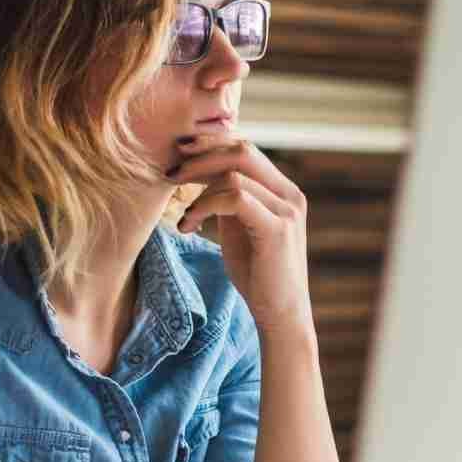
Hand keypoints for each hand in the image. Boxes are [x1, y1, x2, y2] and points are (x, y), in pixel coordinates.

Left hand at [167, 131, 313, 335]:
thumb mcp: (240, 228)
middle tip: (171, 173)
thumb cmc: (258, 275)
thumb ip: (228, 199)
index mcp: (283, 190)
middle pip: (242, 150)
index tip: (179, 156)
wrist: (281, 315)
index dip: (210, 146)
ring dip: (198, 190)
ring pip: (235, 173)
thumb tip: (201, 173)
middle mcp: (290, 194)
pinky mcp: (277, 229)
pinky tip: (190, 226)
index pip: (245, 149)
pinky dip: (204, 206)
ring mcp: (287, 210)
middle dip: (201, 156)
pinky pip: (235, 198)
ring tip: (184, 215)